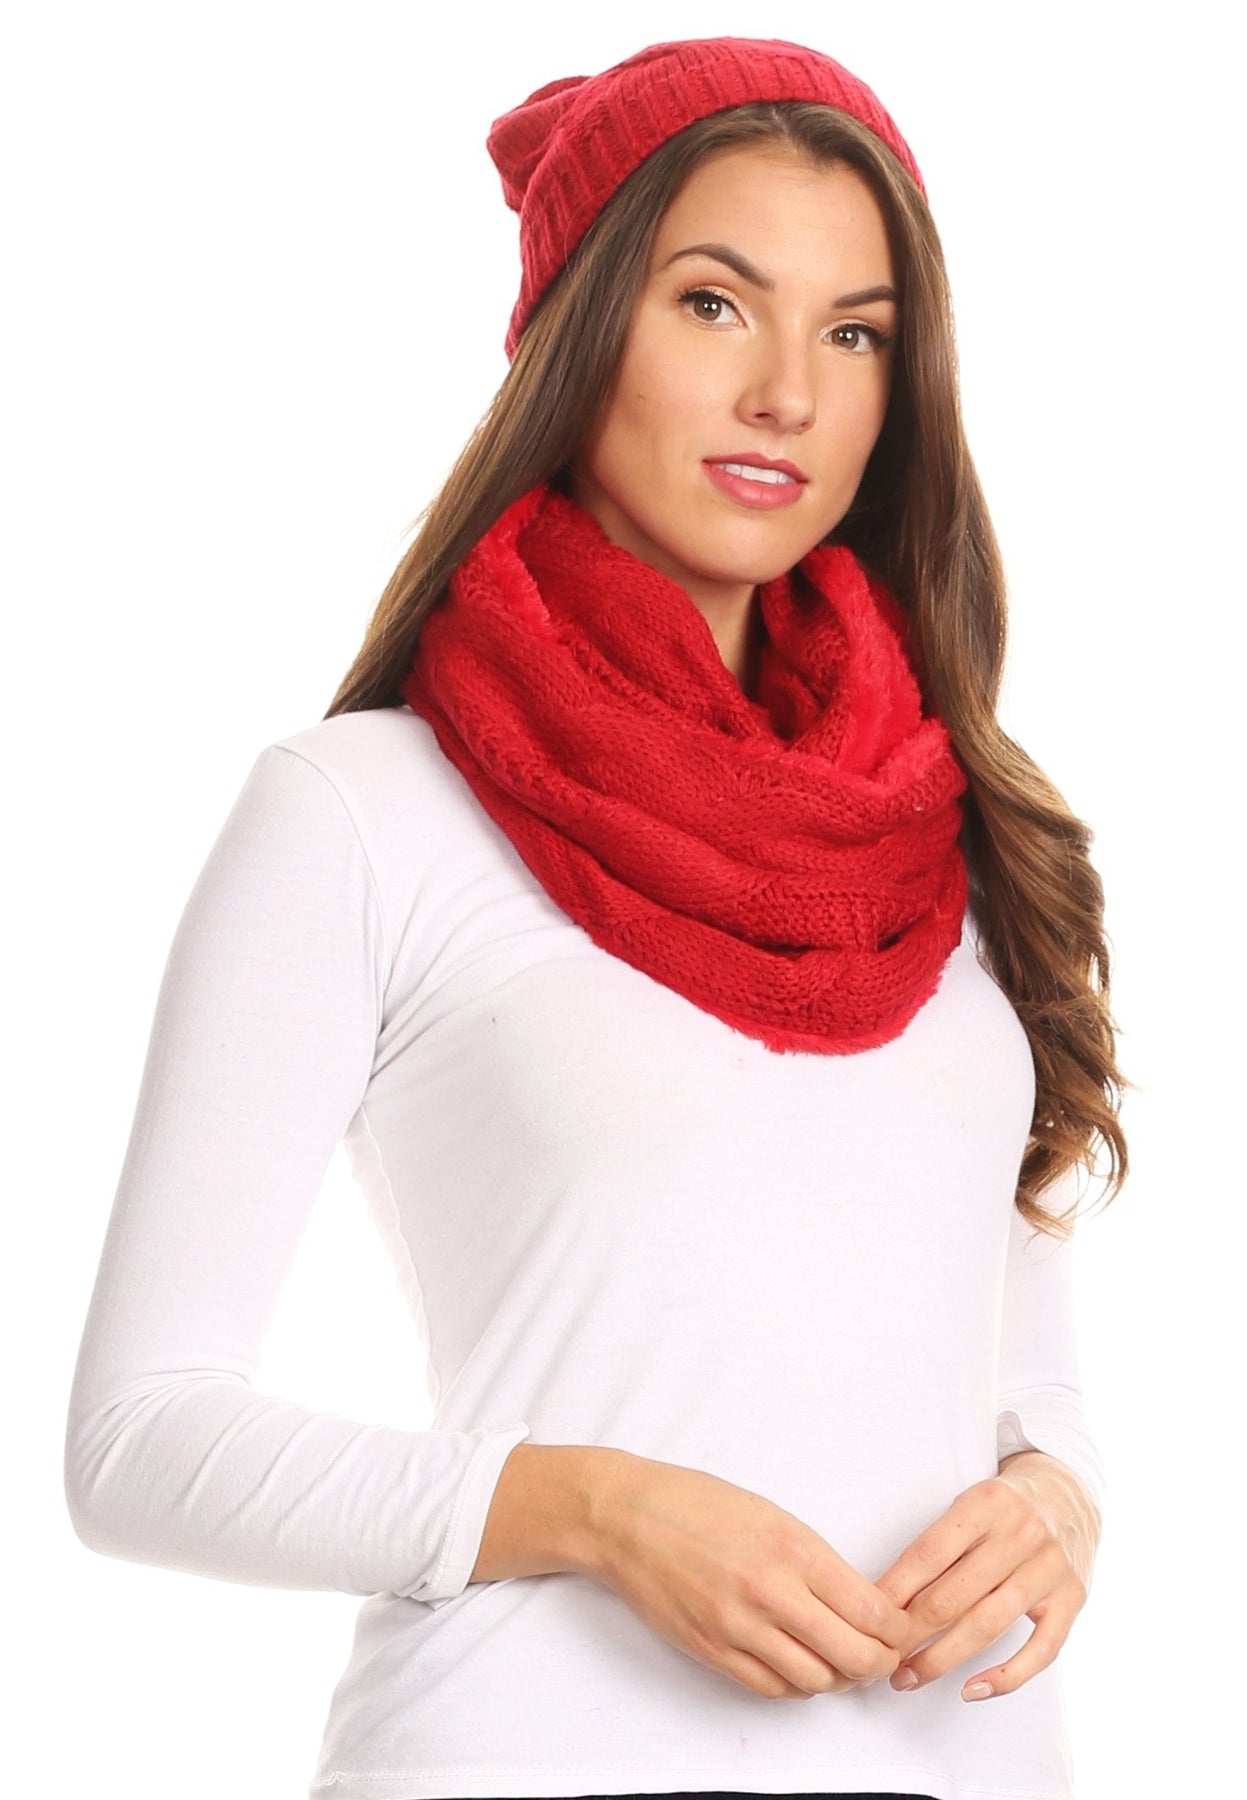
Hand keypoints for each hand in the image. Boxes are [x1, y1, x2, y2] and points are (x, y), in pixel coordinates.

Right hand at [588, 1452, 912, 1699]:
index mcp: (793, 1548)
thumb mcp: (771, 1515)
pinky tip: (799, 1666)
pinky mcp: (712, 1651)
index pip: (871, 1611)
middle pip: (853, 1657)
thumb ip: (815, 1560)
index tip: (902, 1629)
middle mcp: (771, 1593)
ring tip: (839, 1661)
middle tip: (881, 1655)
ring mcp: (739, 1628)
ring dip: (837, 1677)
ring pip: (816, 1681)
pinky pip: (772, 1688)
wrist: (626, 1517)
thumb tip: (859, 1603)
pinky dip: (796, 1685)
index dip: (898, 1630)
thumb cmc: (697, 1504)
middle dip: (878, 1663)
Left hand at [871, 1450, 1101, 1702]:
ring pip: (988, 1625)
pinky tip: (972, 1690)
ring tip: (910, 1677)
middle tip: (881, 1658)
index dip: (894, 1590)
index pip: (928, 1553)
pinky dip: (1006, 1676)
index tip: (867, 1618)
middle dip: (911, 1633)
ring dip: (943, 1658)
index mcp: (985, 1502)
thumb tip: (886, 1597)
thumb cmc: (1002, 1507)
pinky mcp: (1073, 1598)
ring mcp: (1050, 1568)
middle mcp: (1021, 1533)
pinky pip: (1041, 1650)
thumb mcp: (968, 1505)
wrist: (1068, 1495)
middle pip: (954, 1595)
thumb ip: (937, 1543)